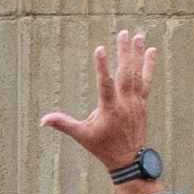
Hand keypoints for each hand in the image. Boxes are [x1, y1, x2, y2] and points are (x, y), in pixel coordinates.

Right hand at [42, 27, 159, 177]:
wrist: (129, 159)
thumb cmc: (103, 147)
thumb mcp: (82, 136)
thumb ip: (64, 124)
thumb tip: (43, 120)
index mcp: (110, 110)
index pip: (105, 85)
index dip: (102, 67)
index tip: (100, 49)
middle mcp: (125, 104)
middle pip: (125, 74)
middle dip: (124, 53)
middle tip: (123, 33)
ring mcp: (136, 102)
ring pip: (137, 75)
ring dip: (137, 55)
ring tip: (138, 36)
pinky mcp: (142, 103)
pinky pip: (147, 81)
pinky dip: (149, 66)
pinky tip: (150, 51)